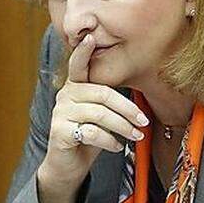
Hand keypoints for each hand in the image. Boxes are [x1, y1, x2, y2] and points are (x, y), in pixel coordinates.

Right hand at [37, 33, 148, 192]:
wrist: (68, 165)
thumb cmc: (88, 136)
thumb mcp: (100, 114)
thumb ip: (108, 100)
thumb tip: (136, 94)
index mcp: (75, 86)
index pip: (78, 65)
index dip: (83, 51)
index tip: (90, 37)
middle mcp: (65, 95)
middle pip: (102, 94)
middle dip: (127, 108)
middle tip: (143, 121)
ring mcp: (60, 112)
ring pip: (99, 114)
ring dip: (123, 127)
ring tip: (136, 135)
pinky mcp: (59, 131)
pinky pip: (92, 132)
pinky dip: (110, 141)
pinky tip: (117, 146)